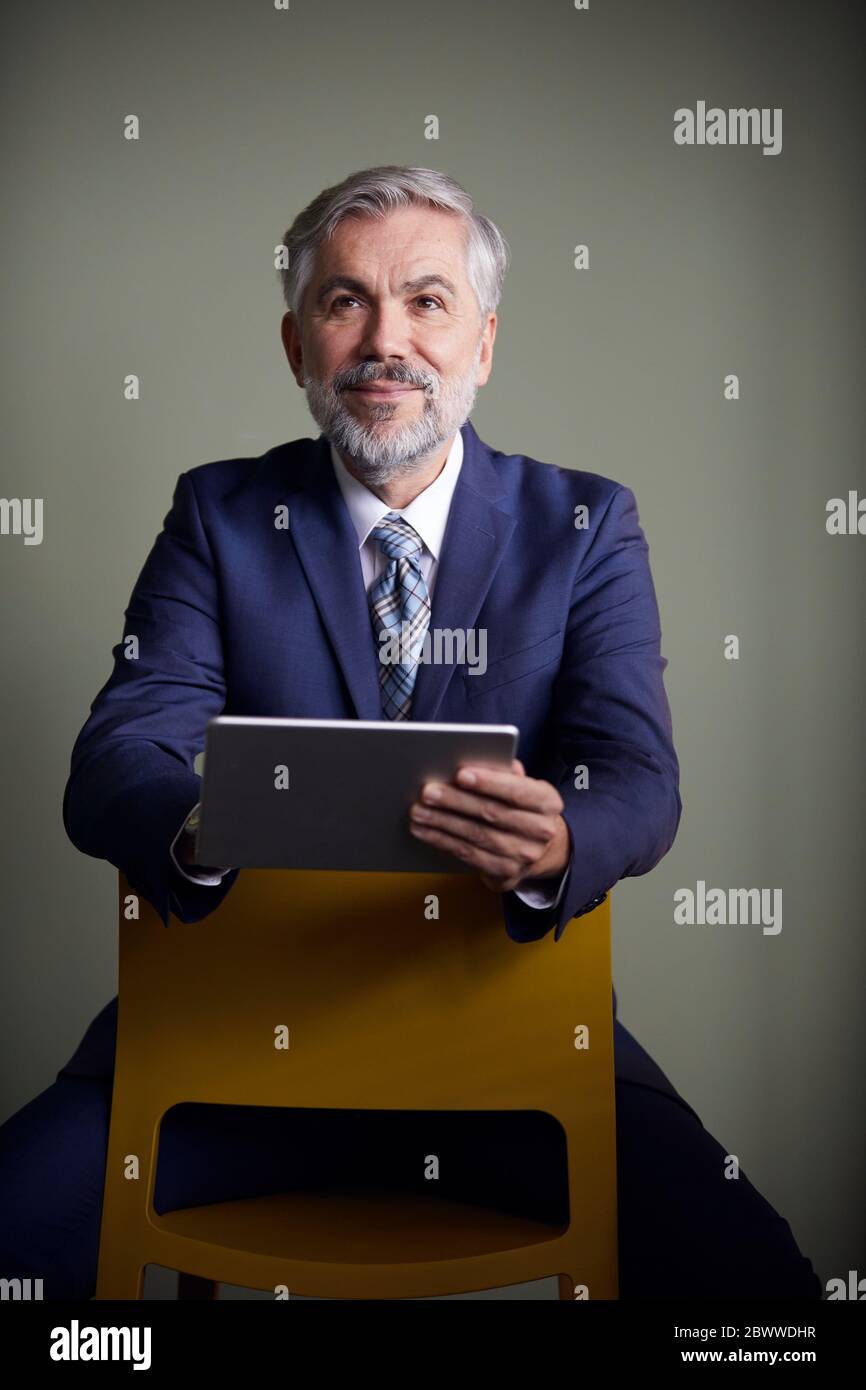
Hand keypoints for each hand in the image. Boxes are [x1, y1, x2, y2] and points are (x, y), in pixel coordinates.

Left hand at [408, 758, 571, 892]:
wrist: (544, 848)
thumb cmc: (524, 806)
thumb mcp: (525, 785)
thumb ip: (507, 772)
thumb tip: (484, 756)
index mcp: (548, 802)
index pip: (517, 791)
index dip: (489, 782)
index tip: (460, 774)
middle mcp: (541, 831)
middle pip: (492, 814)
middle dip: (456, 801)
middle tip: (427, 791)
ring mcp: (524, 856)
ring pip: (476, 836)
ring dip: (442, 823)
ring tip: (418, 810)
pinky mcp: (506, 874)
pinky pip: (468, 856)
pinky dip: (442, 841)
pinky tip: (424, 830)